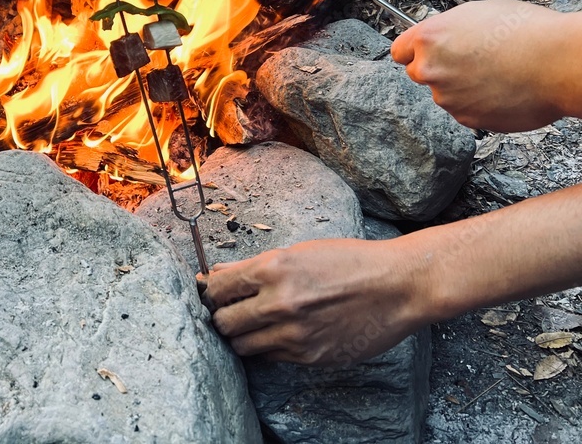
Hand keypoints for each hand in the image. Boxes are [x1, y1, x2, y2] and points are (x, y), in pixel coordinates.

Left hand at [202, 239, 424, 366]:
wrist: (397, 286)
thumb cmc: (349, 261)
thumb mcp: (298, 252)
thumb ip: (254, 266)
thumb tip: (216, 274)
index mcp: (273, 269)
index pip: (218, 289)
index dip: (210, 293)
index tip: (213, 294)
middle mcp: (280, 303)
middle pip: (223, 322)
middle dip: (221, 317)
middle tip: (229, 312)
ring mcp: (295, 334)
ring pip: (242, 346)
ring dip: (241, 337)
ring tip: (251, 325)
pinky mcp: (310, 357)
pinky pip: (271, 357)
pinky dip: (268, 347)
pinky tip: (278, 334)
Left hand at [391, 0, 579, 131]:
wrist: (558, 62)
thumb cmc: (527, 32)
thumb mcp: (478, 12)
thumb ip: (449, 29)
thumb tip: (443, 37)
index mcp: (429, 38)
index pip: (399, 51)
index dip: (414, 51)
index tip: (421, 53)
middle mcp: (431, 69)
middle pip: (419, 73)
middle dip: (438, 69)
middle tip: (469, 62)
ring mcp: (448, 97)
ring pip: (446, 94)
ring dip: (462, 88)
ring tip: (496, 73)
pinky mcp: (467, 118)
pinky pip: (466, 110)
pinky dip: (479, 104)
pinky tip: (502, 89)